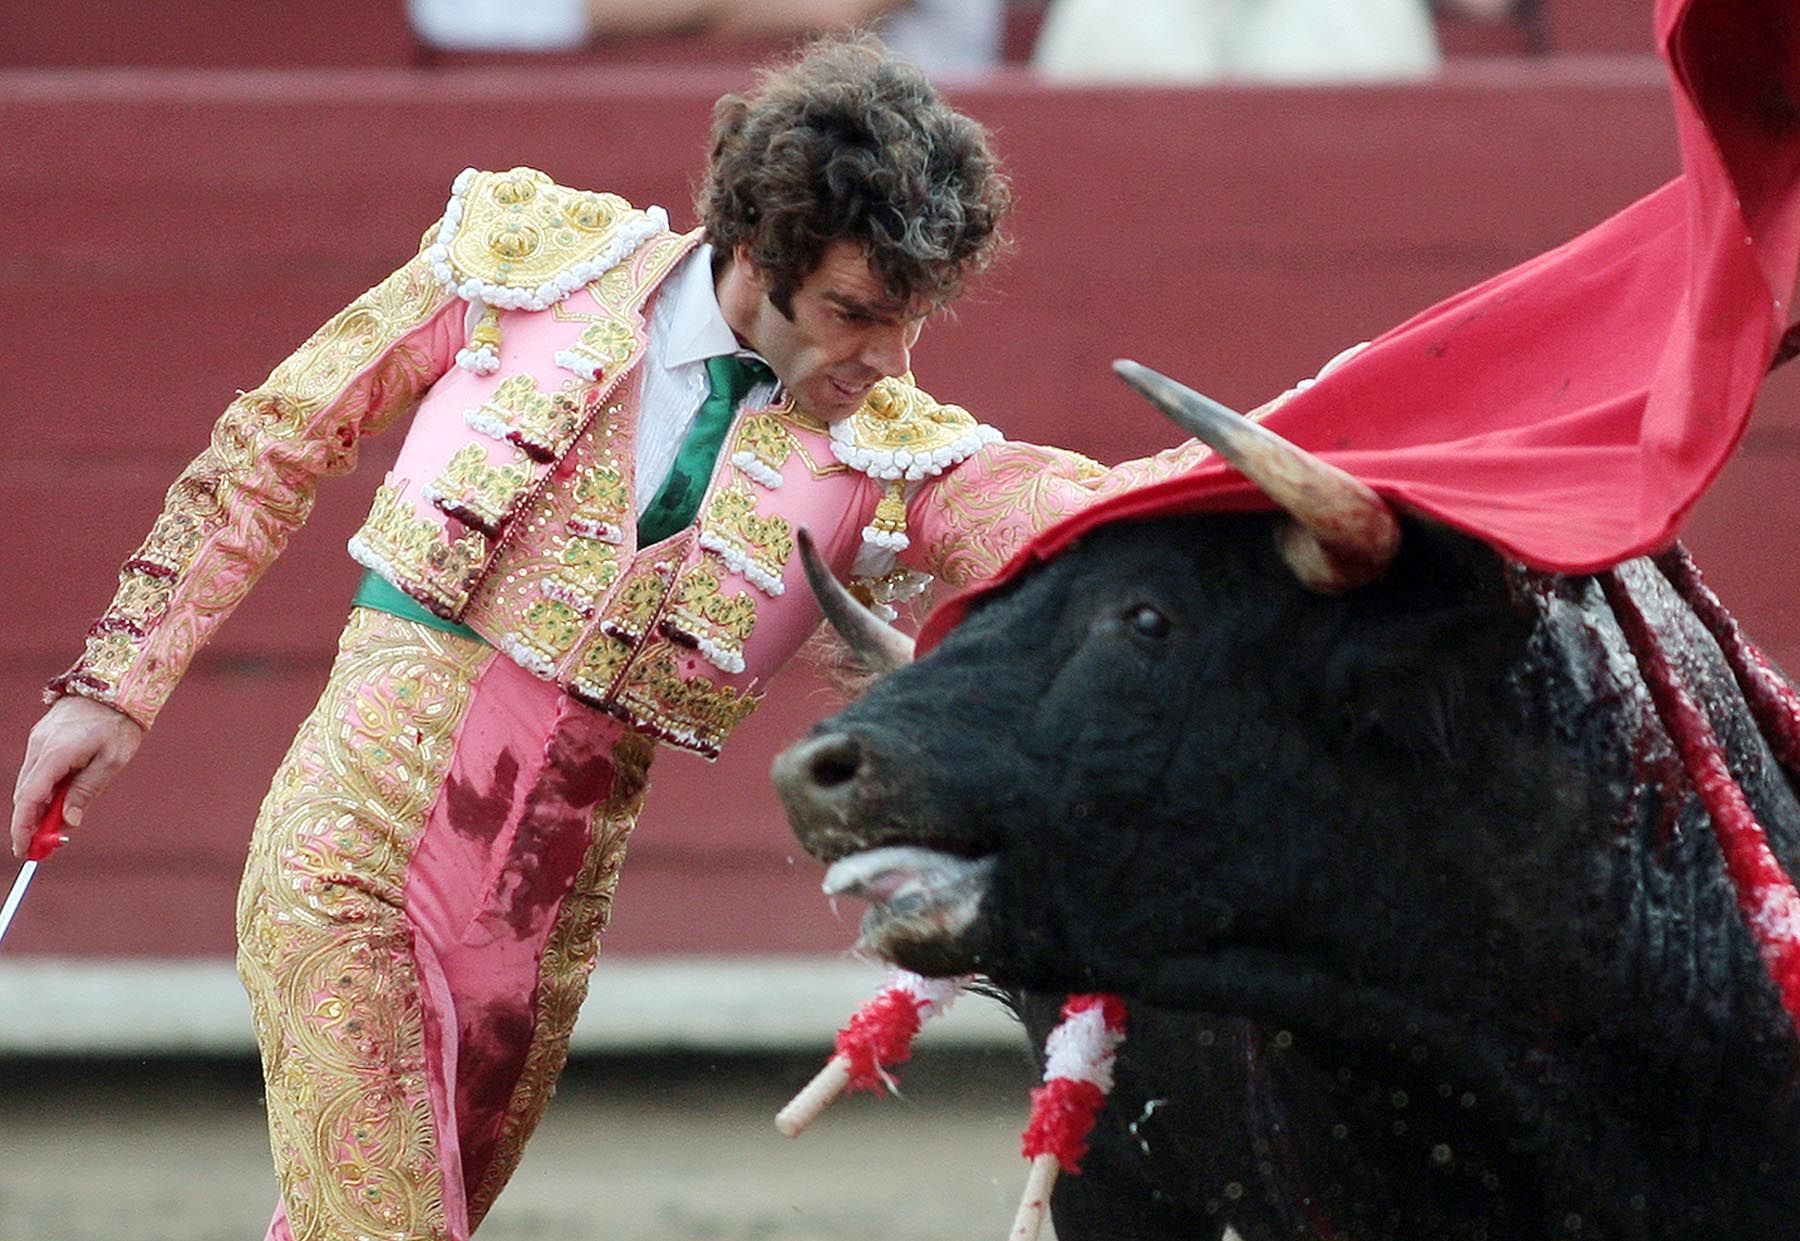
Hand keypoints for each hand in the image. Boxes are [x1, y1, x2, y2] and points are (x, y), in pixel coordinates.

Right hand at [11, 696, 143, 857]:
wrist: (116, 683)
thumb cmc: (119, 722)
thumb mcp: (112, 761)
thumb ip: (87, 790)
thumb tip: (68, 821)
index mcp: (55, 754)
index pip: (29, 799)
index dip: (23, 827)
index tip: (24, 851)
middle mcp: (39, 747)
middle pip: (25, 795)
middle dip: (29, 824)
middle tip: (41, 849)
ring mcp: (38, 740)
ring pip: (29, 784)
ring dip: (37, 808)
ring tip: (52, 831)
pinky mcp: (43, 737)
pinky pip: (36, 771)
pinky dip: (42, 791)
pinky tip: (57, 803)